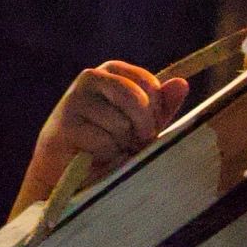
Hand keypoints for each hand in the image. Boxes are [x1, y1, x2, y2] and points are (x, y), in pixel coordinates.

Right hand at [12, 62, 187, 215]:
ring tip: (107, 149)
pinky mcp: (64, 124)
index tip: (145, 128)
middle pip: (137, 100)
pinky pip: (104, 142)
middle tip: (129, 143)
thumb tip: (182, 84)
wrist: (65, 174)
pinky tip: (92, 157)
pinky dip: (105, 156)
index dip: (154, 112)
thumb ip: (160, 106)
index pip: (149, 84)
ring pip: (121, 124)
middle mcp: (91, 77)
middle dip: (141, 128)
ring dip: (120, 145)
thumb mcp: (140, 125)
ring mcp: (74, 98)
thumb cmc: (106, 146)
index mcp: (111, 72)